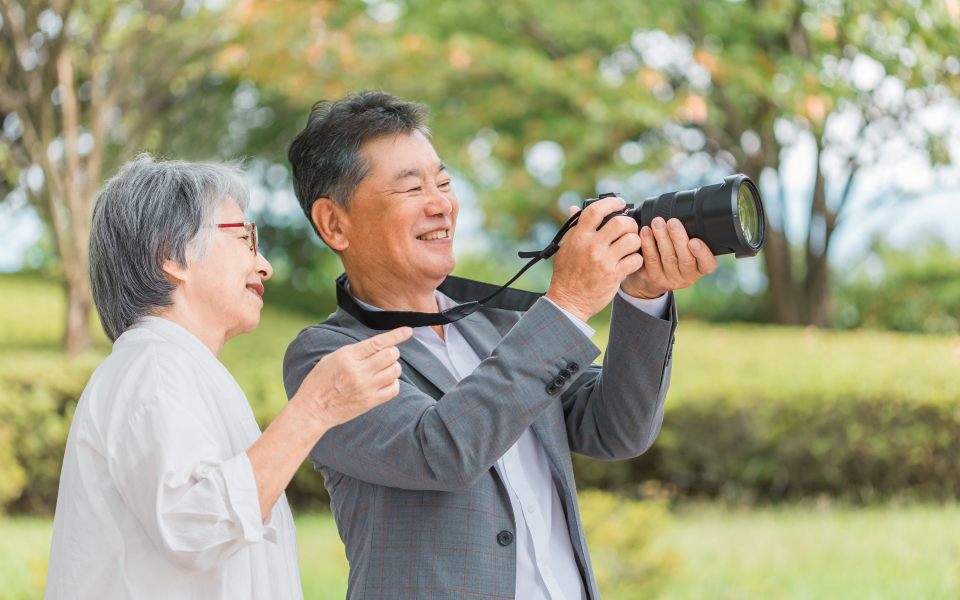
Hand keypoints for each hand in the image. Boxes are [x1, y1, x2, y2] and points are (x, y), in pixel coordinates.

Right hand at [291, 327, 412, 433]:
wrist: (313, 410)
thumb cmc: (319, 381)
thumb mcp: (332, 358)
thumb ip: (354, 351)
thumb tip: (377, 344)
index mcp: (347, 356)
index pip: (378, 342)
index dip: (396, 335)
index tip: (408, 331)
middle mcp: (358, 371)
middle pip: (391, 355)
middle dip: (393, 351)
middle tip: (387, 354)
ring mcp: (366, 387)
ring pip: (395, 370)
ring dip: (394, 366)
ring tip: (385, 368)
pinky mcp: (370, 402)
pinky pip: (394, 389)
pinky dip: (394, 383)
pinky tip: (385, 382)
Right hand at [545, 197, 643, 321]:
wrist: (568, 301)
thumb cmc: (566, 274)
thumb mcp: (564, 248)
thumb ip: (572, 228)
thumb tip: (573, 208)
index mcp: (579, 237)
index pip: (595, 211)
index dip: (611, 202)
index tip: (620, 203)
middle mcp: (591, 246)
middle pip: (620, 223)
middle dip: (629, 223)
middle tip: (629, 228)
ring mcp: (603, 261)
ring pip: (631, 240)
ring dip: (636, 241)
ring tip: (631, 245)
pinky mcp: (613, 275)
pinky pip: (635, 260)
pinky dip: (637, 258)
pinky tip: (631, 260)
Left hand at [620, 217, 717, 299]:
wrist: (650, 282)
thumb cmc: (673, 260)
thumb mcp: (686, 254)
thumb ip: (690, 239)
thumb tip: (686, 214)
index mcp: (699, 269)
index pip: (708, 264)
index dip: (702, 253)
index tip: (694, 241)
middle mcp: (687, 277)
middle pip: (685, 259)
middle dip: (678, 238)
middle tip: (673, 222)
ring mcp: (669, 280)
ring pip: (668, 258)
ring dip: (662, 238)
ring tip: (657, 222)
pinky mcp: (653, 278)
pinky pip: (651, 260)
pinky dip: (648, 244)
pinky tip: (645, 232)